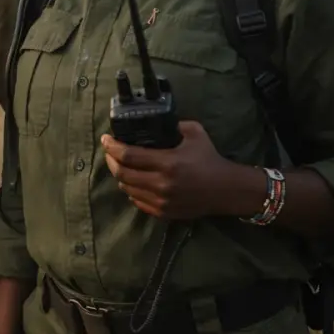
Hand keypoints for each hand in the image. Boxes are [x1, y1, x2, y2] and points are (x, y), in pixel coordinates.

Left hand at [101, 120, 240, 219]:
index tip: (106, 139)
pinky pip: (138, 202)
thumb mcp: (195, 133)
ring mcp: (161, 201)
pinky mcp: (164, 213)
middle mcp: (161, 184)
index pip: (129, 156)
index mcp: (167, 162)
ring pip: (128, 189)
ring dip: (121, 176)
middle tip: (110, 152)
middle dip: (112, 161)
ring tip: (121, 166)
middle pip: (123, 174)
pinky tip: (133, 182)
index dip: (112, 147)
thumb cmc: (210, 159)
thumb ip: (174, 124)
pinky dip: (131, 191)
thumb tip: (156, 120)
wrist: (227, 189)